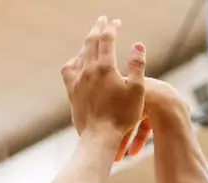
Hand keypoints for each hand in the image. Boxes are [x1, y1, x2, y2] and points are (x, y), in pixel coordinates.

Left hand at [61, 18, 146, 144]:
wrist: (99, 138)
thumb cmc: (122, 117)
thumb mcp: (137, 91)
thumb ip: (137, 66)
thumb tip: (138, 44)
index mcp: (105, 68)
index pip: (107, 38)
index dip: (112, 27)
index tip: (117, 21)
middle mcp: (88, 71)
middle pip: (91, 42)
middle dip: (98, 28)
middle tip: (103, 20)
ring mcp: (77, 81)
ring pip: (80, 54)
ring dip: (87, 43)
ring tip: (93, 39)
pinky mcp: (72, 92)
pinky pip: (68, 70)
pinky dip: (74, 61)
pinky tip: (78, 62)